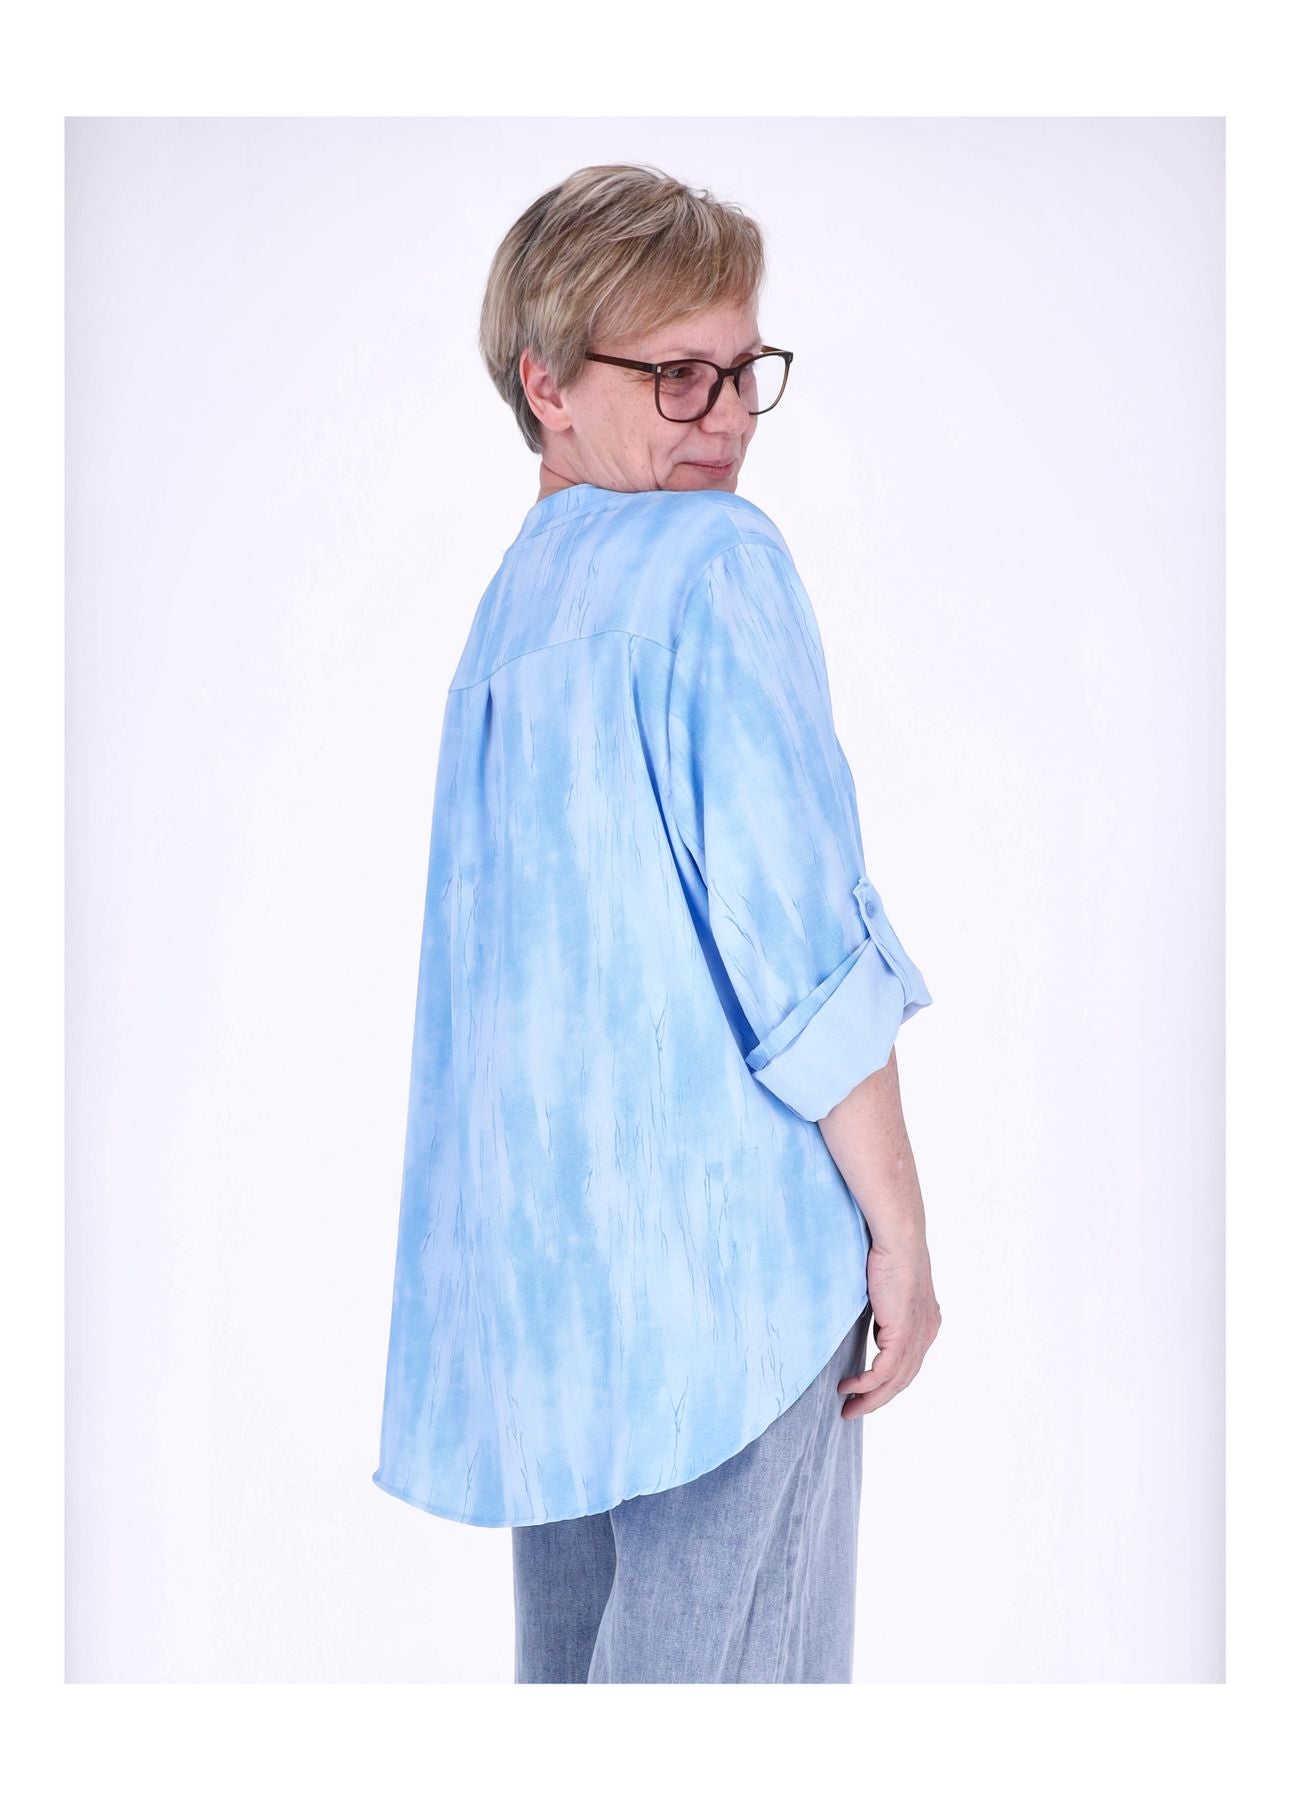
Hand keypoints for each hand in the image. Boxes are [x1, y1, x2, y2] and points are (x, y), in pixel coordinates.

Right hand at [837, 1238, 940, 1417]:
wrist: (899, 1238)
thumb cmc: (890, 1253)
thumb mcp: (889, 1289)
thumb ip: (886, 1310)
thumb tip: (873, 1323)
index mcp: (927, 1324)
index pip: (908, 1364)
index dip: (887, 1382)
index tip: (865, 1390)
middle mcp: (927, 1333)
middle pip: (903, 1380)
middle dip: (877, 1399)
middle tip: (853, 1410)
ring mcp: (917, 1336)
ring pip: (895, 1382)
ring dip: (869, 1398)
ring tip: (848, 1406)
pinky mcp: (903, 1334)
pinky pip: (884, 1371)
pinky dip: (866, 1383)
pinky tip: (850, 1387)